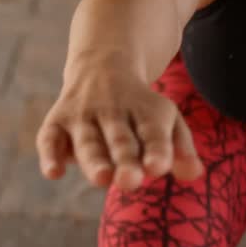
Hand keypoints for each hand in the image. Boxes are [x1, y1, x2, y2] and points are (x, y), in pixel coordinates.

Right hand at [35, 61, 204, 190]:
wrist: (102, 65)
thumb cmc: (141, 109)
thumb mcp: (165, 120)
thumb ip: (180, 149)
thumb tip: (195, 175)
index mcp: (146, 111)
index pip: (153, 132)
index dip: (157, 150)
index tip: (159, 167)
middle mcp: (114, 111)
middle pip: (121, 139)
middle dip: (125, 160)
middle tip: (130, 181)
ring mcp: (84, 115)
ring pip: (88, 141)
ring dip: (94, 159)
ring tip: (101, 178)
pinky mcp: (57, 121)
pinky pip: (50, 138)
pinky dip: (50, 154)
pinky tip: (54, 173)